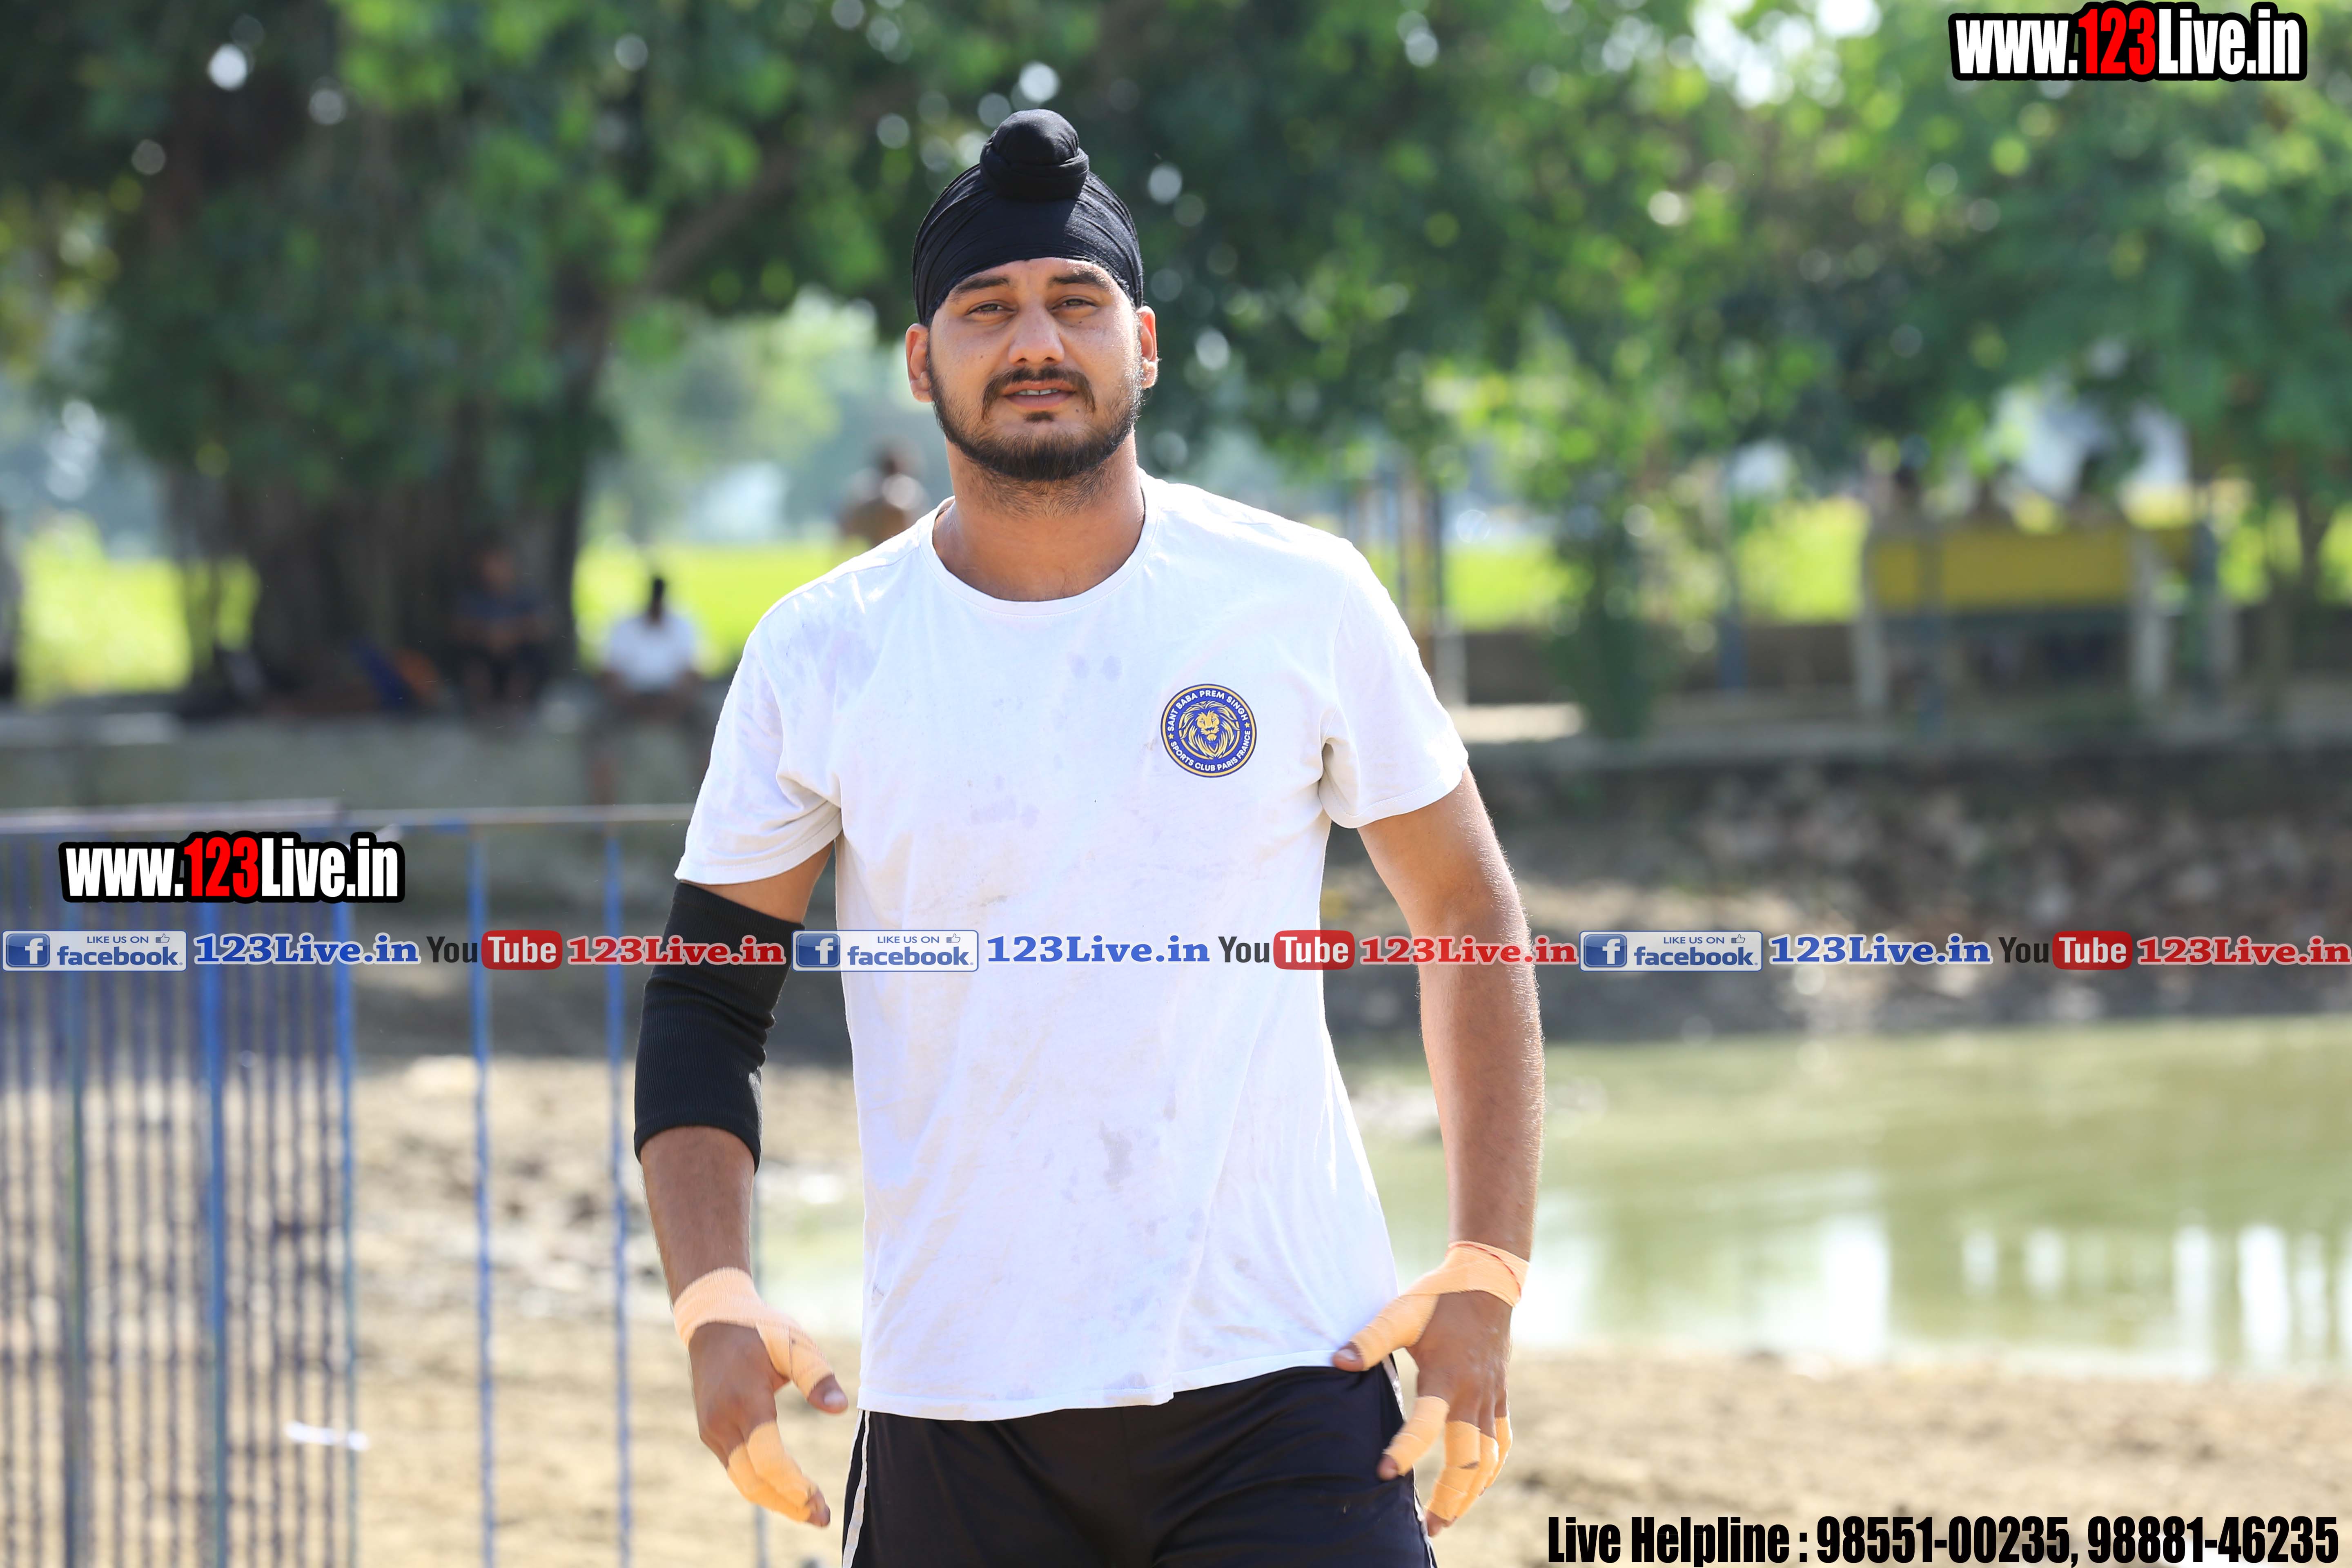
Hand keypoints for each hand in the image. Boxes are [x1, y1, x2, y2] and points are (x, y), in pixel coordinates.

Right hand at [688, 1321, 847, 1526]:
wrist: (712, 1322)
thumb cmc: (760, 1330)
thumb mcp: (794, 1343)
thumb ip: (817, 1375)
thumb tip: (840, 1407)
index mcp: (744, 1402)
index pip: (768, 1461)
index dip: (794, 1486)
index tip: (819, 1501)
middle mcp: (722, 1423)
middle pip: (753, 1482)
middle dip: (788, 1505)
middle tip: (821, 1518)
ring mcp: (712, 1430)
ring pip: (742, 1480)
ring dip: (775, 1499)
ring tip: (809, 1511)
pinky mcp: (711, 1432)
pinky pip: (736, 1468)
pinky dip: (761, 1485)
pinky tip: (786, 1490)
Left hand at [1336, 1291, 1510, 1536]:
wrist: (1487, 1280)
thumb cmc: (1438, 1297)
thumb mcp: (1402, 1312)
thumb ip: (1370, 1339)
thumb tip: (1336, 1362)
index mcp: (1447, 1377)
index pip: (1426, 1424)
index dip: (1405, 1450)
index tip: (1383, 1473)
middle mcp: (1473, 1394)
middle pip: (1469, 1460)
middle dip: (1449, 1497)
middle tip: (1426, 1527)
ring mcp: (1490, 1398)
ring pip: (1489, 1460)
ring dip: (1471, 1493)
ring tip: (1446, 1519)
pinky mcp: (1499, 1396)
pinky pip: (1502, 1442)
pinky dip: (1491, 1469)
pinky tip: (1477, 1486)